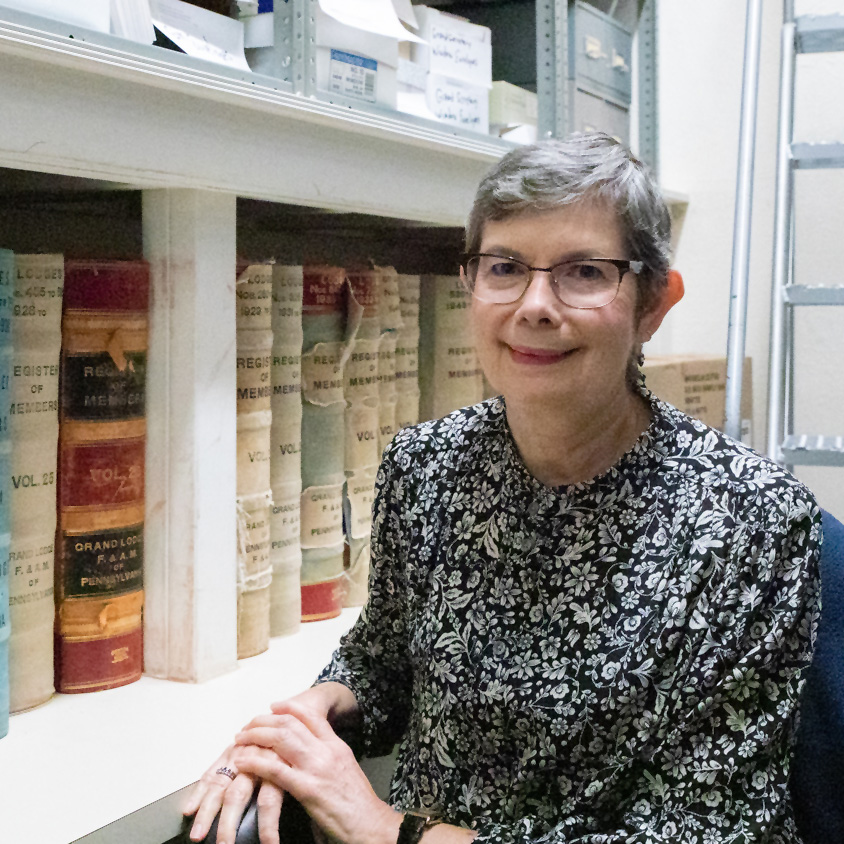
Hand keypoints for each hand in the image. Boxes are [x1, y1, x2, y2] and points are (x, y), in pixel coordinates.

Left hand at [181, 684, 359, 843]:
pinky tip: (242, 762)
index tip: (273, 706)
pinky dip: (255, 763)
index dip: (289, 708)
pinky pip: (275, 770)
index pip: (310, 716)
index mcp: (336, 745)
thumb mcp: (346, 769)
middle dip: (265, 721)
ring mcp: (316, 768)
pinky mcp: (307, 789)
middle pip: (290, 724)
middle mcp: (326, 751)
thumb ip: (328, 756)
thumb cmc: (358, 803)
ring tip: (240, 740)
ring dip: (255, 737)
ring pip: (280, 739)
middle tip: (248, 725)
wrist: (371, 824)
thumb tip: (310, 751)